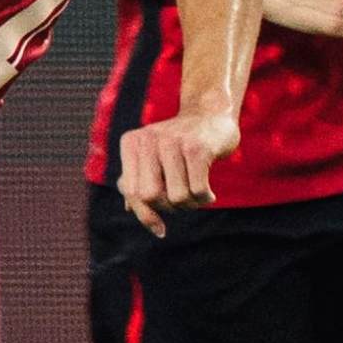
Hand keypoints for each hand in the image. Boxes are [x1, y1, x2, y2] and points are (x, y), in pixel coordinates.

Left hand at [115, 107, 237, 234]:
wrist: (211, 113)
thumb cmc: (179, 143)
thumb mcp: (153, 157)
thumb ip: (139, 182)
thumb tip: (133, 212)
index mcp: (132, 143)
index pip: (131, 190)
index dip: (144, 214)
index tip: (160, 229)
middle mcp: (149, 139)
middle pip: (151, 196)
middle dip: (169, 208)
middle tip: (183, 202)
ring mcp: (173, 142)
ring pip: (177, 197)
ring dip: (191, 204)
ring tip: (198, 195)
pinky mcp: (197, 147)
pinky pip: (197, 190)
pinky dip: (205, 198)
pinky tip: (209, 194)